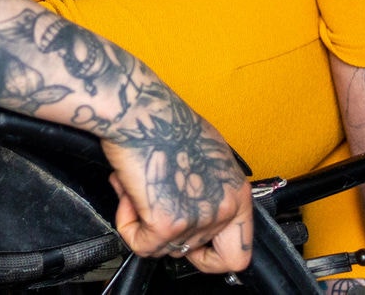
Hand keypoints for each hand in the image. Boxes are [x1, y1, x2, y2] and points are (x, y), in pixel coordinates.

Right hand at [102, 103, 252, 272]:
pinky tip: (126, 194)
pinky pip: (141, 243)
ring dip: (143, 220)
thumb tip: (192, 204)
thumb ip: (208, 187)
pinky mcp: (167, 222)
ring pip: (163, 247)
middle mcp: (223, 209)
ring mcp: (197, 219)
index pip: (237, 254)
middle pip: (191, 248)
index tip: (192, 244)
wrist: (139, 110)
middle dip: (165, 228)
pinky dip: (128, 224)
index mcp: (237, 194)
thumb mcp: (206, 154)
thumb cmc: (164, 121)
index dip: (209, 254)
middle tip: (152, 203)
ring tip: (135, 186)